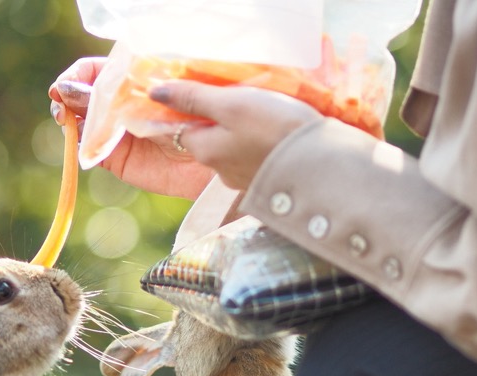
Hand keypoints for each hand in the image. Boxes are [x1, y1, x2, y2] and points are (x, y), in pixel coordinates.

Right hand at [49, 58, 216, 199]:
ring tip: (66, 119)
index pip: (94, 71)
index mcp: (131, 80)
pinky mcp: (117, 160)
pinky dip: (81, 145)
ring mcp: (116, 133)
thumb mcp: (160, 94)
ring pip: (81, 123)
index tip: (65, 85)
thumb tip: (77, 89)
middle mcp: (120, 106)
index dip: (76, 76)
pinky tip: (80, 140)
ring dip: (69, 120)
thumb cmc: (195, 113)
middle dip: (66, 97)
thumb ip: (120, 93)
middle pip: (80, 97)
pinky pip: (90, 150)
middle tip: (61, 104)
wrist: (217, 152)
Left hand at [148, 81, 322, 189]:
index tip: (206, 93)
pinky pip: (252, 158)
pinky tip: (273, 134)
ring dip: (239, 132)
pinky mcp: (265, 181)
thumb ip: (194, 98)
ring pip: (230, 148)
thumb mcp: (231, 104)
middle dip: (216, 120)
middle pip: (206, 138)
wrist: (321, 164)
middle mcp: (218, 170)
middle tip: (239, 99)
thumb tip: (155, 92)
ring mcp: (242, 179)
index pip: (182, 128)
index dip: (189, 108)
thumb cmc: (274, 128)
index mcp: (205, 150)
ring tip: (261, 114)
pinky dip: (257, 144)